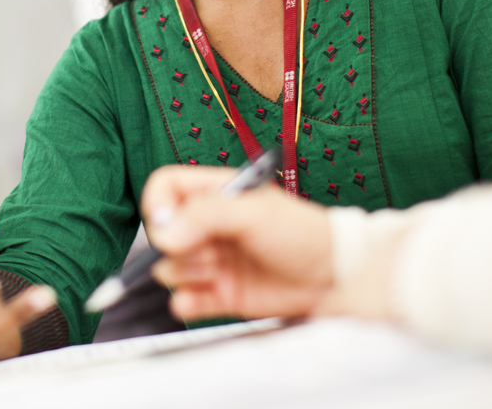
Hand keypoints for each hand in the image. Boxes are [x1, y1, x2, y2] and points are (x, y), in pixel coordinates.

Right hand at [141, 164, 335, 322]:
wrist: (334, 276)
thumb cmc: (302, 232)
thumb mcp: (253, 213)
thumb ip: (205, 216)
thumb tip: (163, 233)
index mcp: (215, 194)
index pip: (165, 189)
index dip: (158, 206)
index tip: (165, 225)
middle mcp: (209, 227)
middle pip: (162, 234)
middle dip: (177, 247)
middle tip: (208, 251)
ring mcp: (213, 261)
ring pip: (170, 269)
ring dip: (186, 274)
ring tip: (216, 272)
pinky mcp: (220, 293)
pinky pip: (185, 300)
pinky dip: (186, 302)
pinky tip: (199, 300)